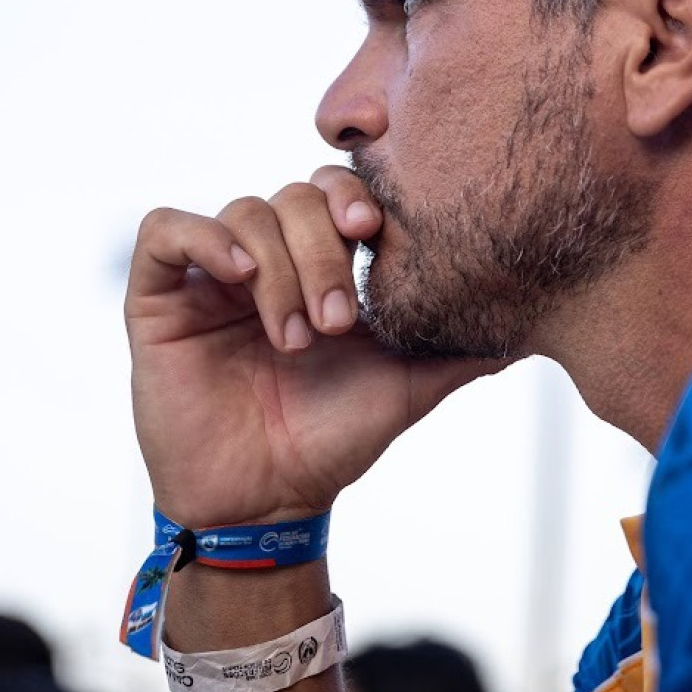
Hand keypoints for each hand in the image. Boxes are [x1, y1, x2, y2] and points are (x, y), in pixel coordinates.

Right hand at [127, 165, 497, 528]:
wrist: (266, 502)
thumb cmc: (333, 440)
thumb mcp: (407, 386)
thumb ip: (460, 349)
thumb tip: (532, 326)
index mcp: (320, 262)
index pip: (337, 190)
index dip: (356, 196)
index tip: (377, 231)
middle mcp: (266, 256)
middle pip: (293, 196)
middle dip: (323, 250)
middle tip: (340, 321)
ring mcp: (211, 274)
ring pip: (244, 212)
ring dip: (279, 268)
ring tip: (296, 336)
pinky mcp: (158, 296)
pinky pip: (165, 229)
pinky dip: (204, 236)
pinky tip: (238, 277)